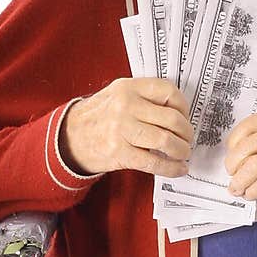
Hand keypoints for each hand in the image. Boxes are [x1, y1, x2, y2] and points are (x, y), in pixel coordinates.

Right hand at [60, 77, 192, 176]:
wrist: (69, 138)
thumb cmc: (99, 117)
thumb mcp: (117, 95)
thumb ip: (144, 97)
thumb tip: (179, 112)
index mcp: (128, 87)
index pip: (168, 91)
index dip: (183, 106)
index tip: (185, 117)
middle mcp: (125, 105)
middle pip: (172, 118)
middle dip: (186, 133)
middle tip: (187, 139)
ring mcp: (121, 129)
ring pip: (166, 140)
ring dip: (182, 150)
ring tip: (183, 153)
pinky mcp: (120, 153)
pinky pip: (154, 162)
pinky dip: (172, 168)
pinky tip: (178, 169)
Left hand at [225, 104, 256, 199]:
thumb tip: (239, 154)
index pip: (245, 128)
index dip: (232, 147)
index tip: (231, 158)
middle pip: (246, 148)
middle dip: (233, 166)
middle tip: (232, 176)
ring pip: (254, 167)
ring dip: (240, 182)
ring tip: (238, 189)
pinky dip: (254, 190)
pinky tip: (251, 194)